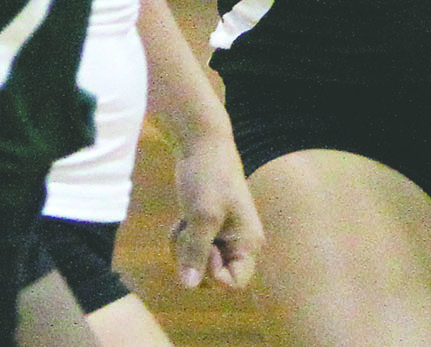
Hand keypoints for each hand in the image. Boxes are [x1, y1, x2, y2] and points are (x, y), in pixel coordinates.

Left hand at [169, 129, 262, 289]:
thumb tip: (189, 286)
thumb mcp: (201, 216)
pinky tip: (182, 220)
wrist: (202, 146)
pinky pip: (191, 252)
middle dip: (193, 260)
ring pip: (197, 266)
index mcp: (249, 243)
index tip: (205, 247)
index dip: (213, 274)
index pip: (234, 284)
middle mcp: (240, 244)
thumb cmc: (208, 177)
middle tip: (189, 231)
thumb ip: (196, 252)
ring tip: (185, 223)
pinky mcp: (209, 231)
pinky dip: (181, 240)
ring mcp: (223, 238)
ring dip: (184, 249)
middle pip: (212, 279)